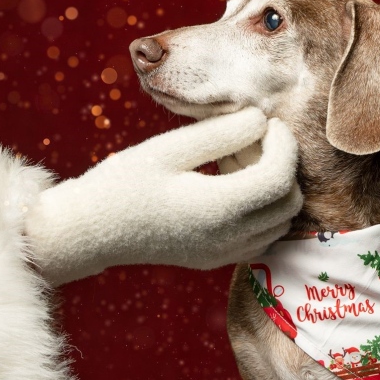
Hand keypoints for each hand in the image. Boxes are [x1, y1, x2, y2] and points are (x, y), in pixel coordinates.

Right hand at [25, 107, 301, 285]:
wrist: (90, 231)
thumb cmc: (122, 183)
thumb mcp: (169, 148)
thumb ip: (220, 133)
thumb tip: (260, 119)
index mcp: (217, 209)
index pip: (280, 178)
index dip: (284, 145)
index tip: (266, 122)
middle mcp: (228, 239)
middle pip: (289, 202)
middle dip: (281, 164)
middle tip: (246, 139)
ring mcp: (225, 254)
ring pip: (280, 221)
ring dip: (272, 186)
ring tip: (234, 159)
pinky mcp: (218, 259)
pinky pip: (263, 234)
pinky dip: (261, 208)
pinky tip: (229, 185)